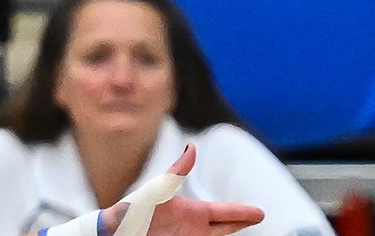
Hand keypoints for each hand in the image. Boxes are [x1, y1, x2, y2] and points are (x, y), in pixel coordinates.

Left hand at [102, 146, 263, 235]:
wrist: (113, 233)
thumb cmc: (132, 212)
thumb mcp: (157, 192)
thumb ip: (177, 173)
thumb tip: (192, 147)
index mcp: (192, 212)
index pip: (224, 213)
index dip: (243, 214)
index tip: (260, 214)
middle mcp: (192, 226)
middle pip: (224, 225)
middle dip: (241, 221)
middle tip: (259, 217)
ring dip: (228, 233)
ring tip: (241, 229)